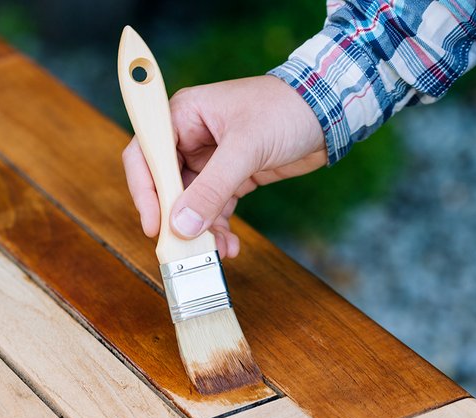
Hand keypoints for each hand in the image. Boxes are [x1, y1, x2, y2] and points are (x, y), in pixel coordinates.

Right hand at [122, 75, 326, 257]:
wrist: (331, 112)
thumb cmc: (286, 109)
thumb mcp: (246, 148)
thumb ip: (212, 188)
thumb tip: (181, 225)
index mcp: (183, 116)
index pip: (145, 155)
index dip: (144, 191)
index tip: (154, 225)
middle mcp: (190, 137)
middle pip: (165, 185)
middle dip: (175, 218)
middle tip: (182, 247)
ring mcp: (210, 159)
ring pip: (190, 203)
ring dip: (200, 229)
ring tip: (215, 251)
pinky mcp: (231, 176)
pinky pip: (214, 208)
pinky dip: (218, 229)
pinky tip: (229, 245)